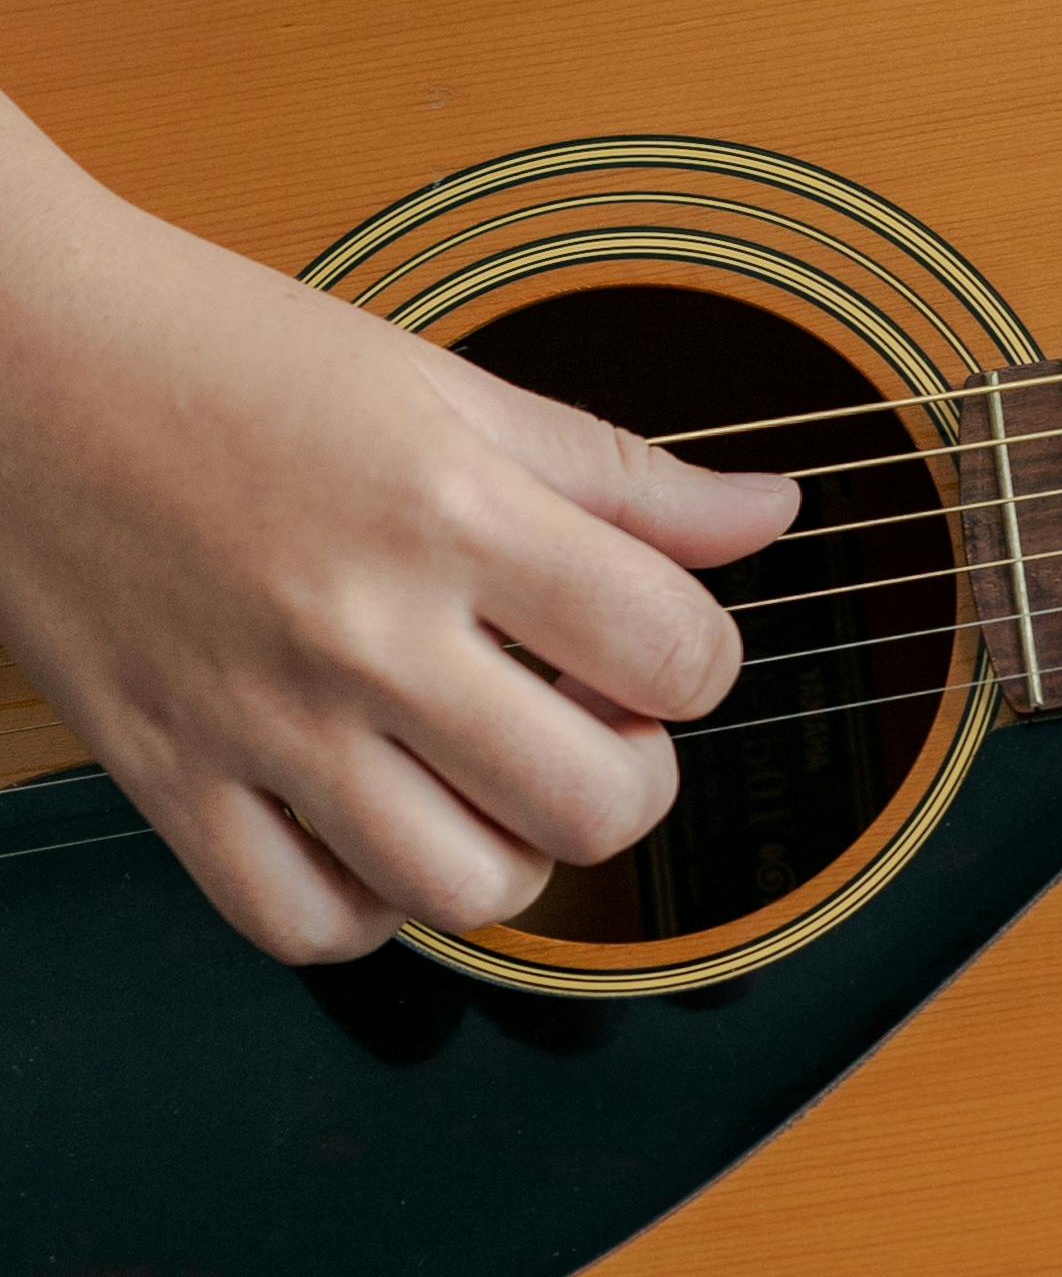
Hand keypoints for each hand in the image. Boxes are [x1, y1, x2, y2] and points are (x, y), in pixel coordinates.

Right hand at [0, 125, 796, 965]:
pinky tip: (376, 829)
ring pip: (463, 890)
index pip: (673, 650)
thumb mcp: (442, 381)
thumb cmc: (225, 352)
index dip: (697, 660)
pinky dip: (367, 908)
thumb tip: (772, 515)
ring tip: (488, 780)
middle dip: (631, 778)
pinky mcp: (167, 777)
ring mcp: (260, 718)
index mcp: (450, 508)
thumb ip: (618, 472)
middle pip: (591, 802)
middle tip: (589, 725)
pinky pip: (305, 924)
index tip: (654, 641)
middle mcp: (362, 628)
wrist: (16, 355)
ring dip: (512, 855)